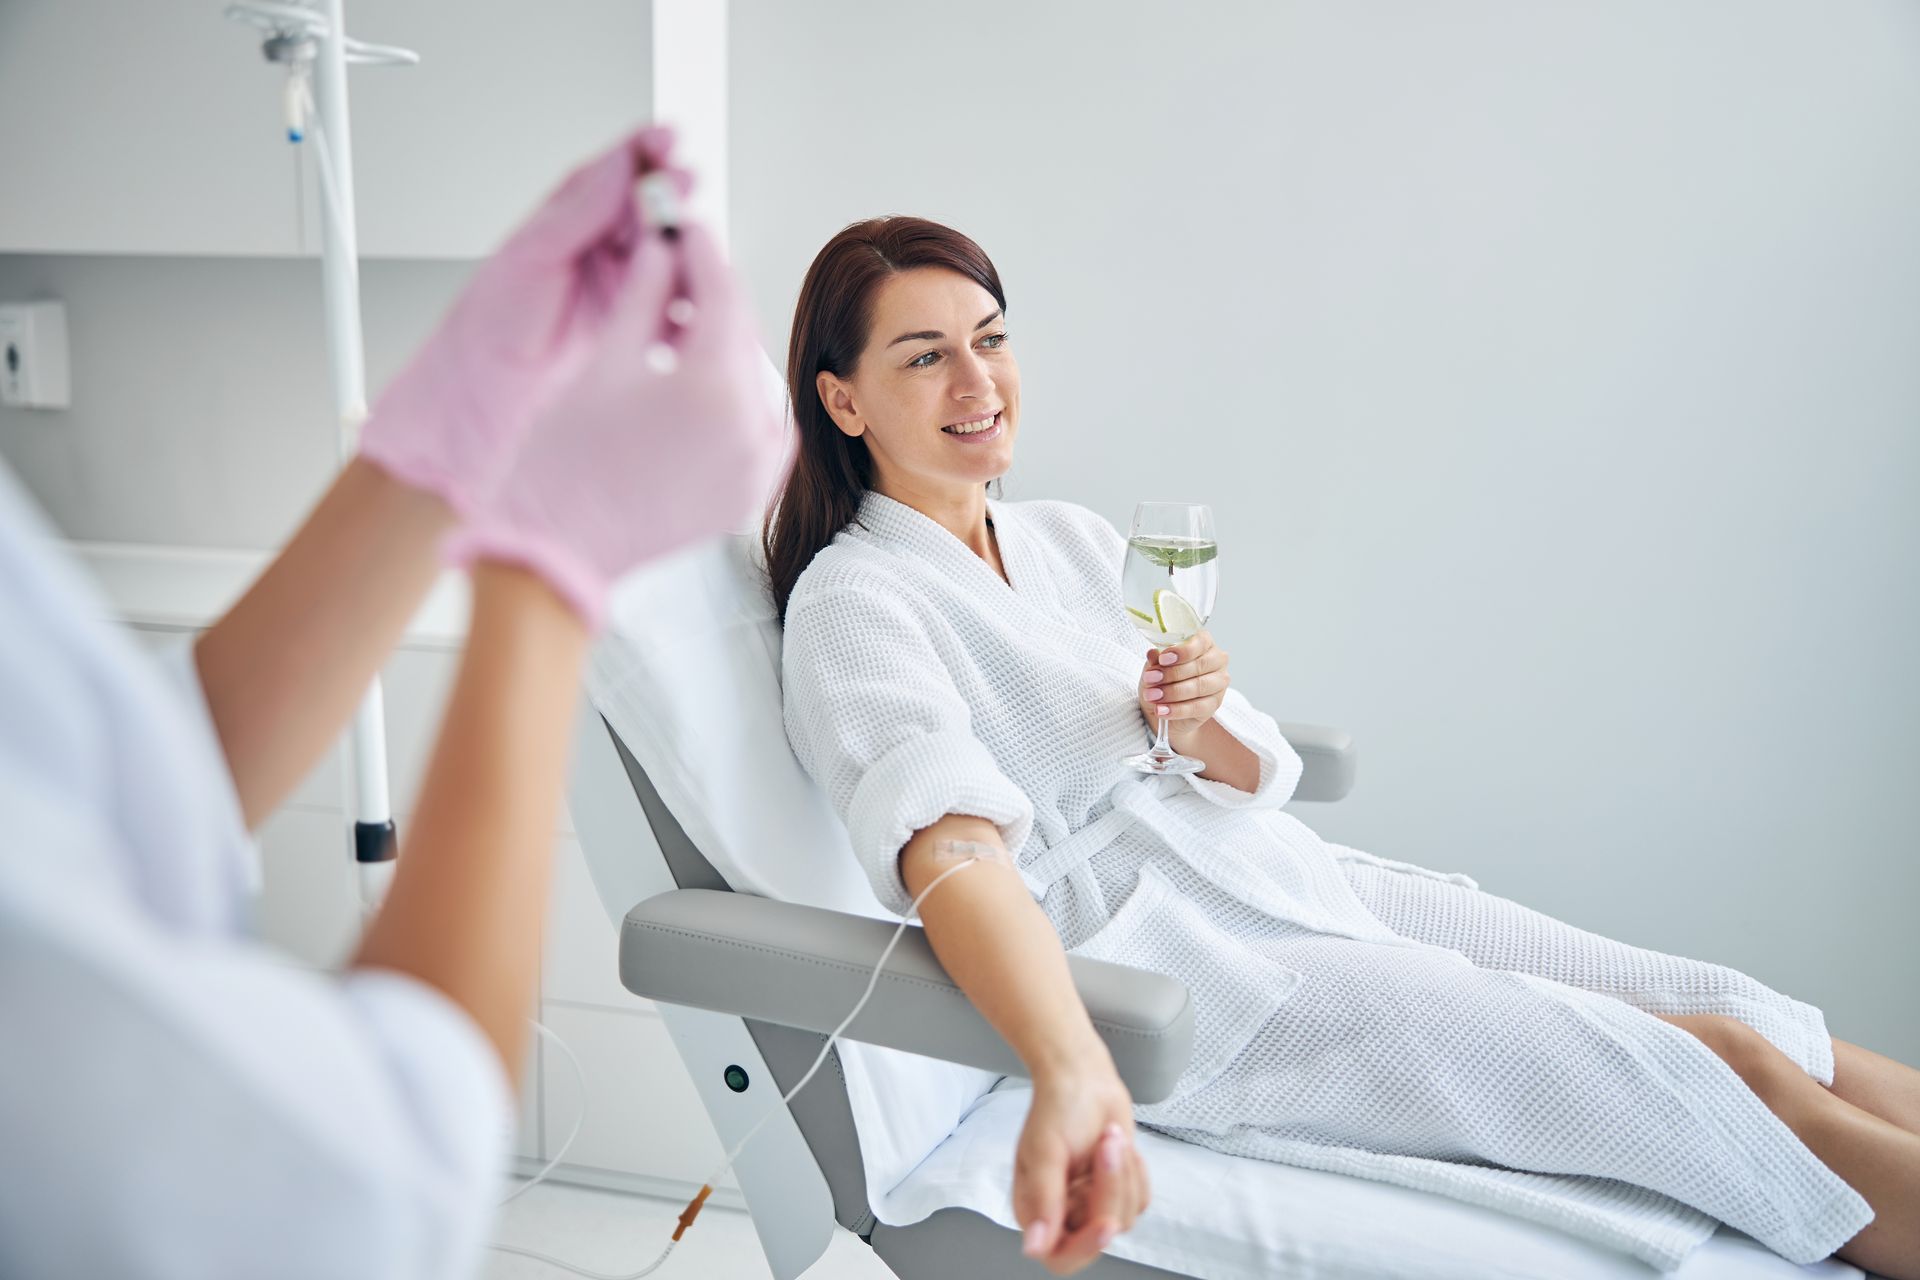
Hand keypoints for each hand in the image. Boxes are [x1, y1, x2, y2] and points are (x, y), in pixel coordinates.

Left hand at [358, 125, 688, 515]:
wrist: (481, 404)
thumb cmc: (487, 330)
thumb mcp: (531, 255)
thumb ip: (580, 210)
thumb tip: (619, 165)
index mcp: (569, 221)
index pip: (616, 172)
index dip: (645, 152)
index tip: (667, 140)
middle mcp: (600, 251)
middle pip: (652, 208)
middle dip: (674, 193)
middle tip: (687, 185)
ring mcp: (624, 290)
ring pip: (670, 255)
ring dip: (686, 245)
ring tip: (690, 238)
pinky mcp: (640, 332)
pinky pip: (676, 305)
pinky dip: (690, 295)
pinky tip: (694, 289)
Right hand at [444, 220, 786, 629]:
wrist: (557, 550)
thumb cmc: (567, 461)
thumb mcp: (606, 360)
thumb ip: (645, 295)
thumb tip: (662, 248)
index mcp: (715, 387)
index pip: (722, 294)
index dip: (701, 252)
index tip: (686, 228)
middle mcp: (752, 428)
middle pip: (742, 336)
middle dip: (713, 297)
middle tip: (682, 265)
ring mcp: (758, 467)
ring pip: (754, 381)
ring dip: (725, 348)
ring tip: (682, 324)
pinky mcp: (752, 495)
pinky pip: (760, 429)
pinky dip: (738, 400)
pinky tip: (702, 382)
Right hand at [1014, 1064, 1150, 1274]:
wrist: (1086, 1078)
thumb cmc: (1058, 1108)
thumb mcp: (1045, 1153)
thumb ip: (1043, 1201)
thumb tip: (1034, 1246)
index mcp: (1035, 1210)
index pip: (1059, 1255)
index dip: (1084, 1247)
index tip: (1104, 1224)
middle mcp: (1063, 1213)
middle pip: (1099, 1236)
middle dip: (1109, 1191)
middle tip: (1107, 1148)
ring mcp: (1092, 1204)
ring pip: (1125, 1215)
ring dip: (1122, 1171)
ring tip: (1108, 1136)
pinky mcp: (1118, 1192)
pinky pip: (1140, 1200)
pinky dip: (1135, 1170)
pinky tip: (1117, 1143)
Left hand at [1138, 628, 1230, 746]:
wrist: (1162, 704)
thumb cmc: (1162, 678)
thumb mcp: (1154, 666)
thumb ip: (1156, 660)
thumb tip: (1153, 654)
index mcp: (1204, 642)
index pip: (1200, 642)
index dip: (1182, 651)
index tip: (1163, 659)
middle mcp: (1217, 660)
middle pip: (1199, 665)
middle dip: (1172, 674)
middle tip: (1151, 679)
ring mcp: (1219, 682)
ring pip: (1199, 686)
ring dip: (1173, 692)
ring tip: (1152, 696)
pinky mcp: (1215, 704)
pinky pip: (1198, 707)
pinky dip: (1177, 710)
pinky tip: (1162, 710)